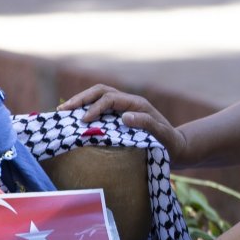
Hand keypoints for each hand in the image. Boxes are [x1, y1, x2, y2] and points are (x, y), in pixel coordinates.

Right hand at [60, 83, 189, 163]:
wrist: (177, 147)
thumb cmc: (169, 142)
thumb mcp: (162, 134)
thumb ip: (146, 124)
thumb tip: (125, 117)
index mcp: (136, 103)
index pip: (109, 98)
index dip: (95, 107)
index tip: (83, 120)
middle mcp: (128, 102)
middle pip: (100, 91)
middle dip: (81, 98)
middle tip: (63, 110)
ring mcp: (123, 108)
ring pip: (98, 97)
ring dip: (80, 101)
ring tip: (63, 111)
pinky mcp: (119, 117)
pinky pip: (100, 108)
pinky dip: (86, 110)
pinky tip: (74, 120)